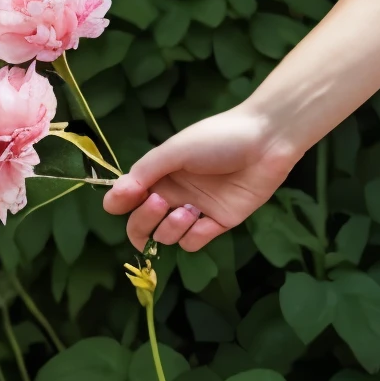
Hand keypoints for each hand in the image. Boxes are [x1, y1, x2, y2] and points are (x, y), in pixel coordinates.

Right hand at [102, 105, 295, 251]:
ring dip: (171, 228)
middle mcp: (174, 194)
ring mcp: (196, 210)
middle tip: (161, 203)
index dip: (120, 204)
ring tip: (190, 209)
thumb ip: (144, 173)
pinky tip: (203, 219)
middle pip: (141, 224)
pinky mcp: (219, 223)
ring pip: (166, 237)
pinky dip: (194, 235)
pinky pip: (194, 242)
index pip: (126, 199)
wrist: (266, 141)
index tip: (126, 199)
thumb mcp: (175, 150)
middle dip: (143, 221)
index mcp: (159, 173)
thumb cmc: (218, 138)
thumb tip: (113, 197)